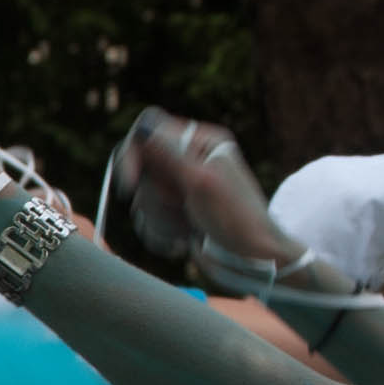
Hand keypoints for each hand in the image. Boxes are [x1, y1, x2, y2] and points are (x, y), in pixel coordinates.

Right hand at [109, 109, 294, 272]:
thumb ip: (170, 154)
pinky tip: (181, 240)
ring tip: (186, 229)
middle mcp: (189, 159)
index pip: (149, 130)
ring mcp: (181, 186)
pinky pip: (146, 217)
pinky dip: (159, 232)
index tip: (131, 184)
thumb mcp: (202, 183)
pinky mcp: (175, 210)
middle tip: (180, 207)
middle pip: (141, 167)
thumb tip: (143, 127)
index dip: (133, 156)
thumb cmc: (237, 218)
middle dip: (155, 196)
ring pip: (141, 196)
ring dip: (159, 218)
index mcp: (201, 141)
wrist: (253, 257)